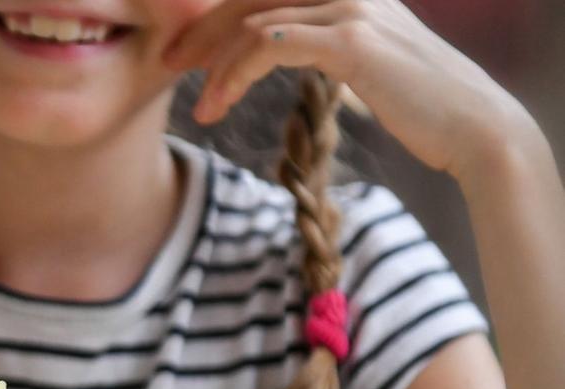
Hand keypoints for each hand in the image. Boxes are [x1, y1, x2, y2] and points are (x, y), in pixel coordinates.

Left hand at [164, 0, 533, 180]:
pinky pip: (271, 45)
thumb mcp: (362, 61)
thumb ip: (321, 44)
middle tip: (166, 65)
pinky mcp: (352, 40)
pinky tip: (220, 102)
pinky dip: (235, 74)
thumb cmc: (418, 104)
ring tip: (200, 109)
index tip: (184, 49)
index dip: (216, 14)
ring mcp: (352, 6)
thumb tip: (275, 50)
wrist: (472, 127)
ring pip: (254, 23)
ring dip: (215, 68)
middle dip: (200, 32)